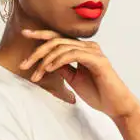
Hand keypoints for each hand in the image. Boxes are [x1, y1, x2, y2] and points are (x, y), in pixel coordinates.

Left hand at [19, 29, 139, 119]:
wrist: (115, 106)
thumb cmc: (97, 93)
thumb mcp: (74, 79)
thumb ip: (63, 68)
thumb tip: (47, 61)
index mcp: (82, 49)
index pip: (59, 37)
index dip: (41, 34)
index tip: (24, 33)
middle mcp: (88, 46)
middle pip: (57, 40)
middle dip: (37, 52)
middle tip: (23, 64)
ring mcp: (93, 51)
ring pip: (62, 47)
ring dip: (45, 61)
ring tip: (36, 74)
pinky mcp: (97, 59)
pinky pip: (73, 54)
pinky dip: (58, 60)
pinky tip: (49, 69)